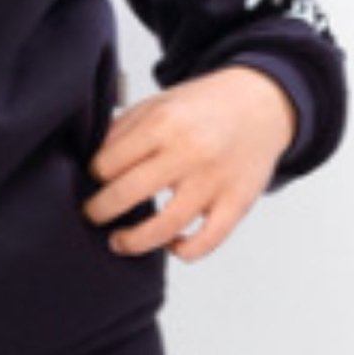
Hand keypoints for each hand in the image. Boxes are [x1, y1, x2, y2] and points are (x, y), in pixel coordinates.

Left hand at [83, 66, 296, 262]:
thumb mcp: (160, 103)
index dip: (94, 175)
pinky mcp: (237, 203)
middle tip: (92, 215)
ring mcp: (214, 181)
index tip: (94, 180)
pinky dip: (183, 251)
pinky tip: (171, 244)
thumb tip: (90, 163)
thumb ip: (124, 130)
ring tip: (118, 242)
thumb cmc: (205, 106)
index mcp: (164, 123)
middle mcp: (189, 152)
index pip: (108, 163)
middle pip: (126, 194)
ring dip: (132, 242)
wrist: (263, 102)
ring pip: (163, 227)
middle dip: (99, 211)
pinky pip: (206, 242)